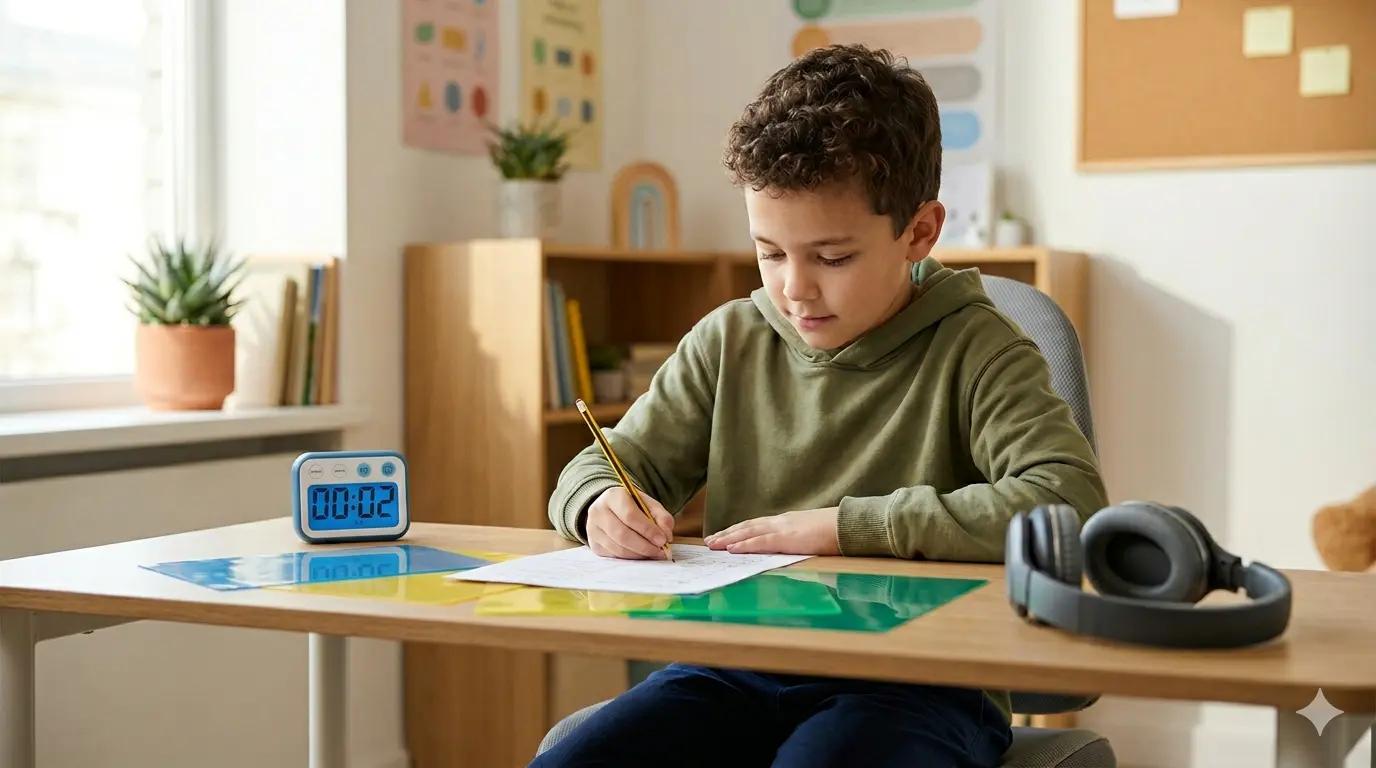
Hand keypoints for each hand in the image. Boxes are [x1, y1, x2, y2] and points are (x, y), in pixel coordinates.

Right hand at [586, 486, 674, 559]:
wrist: (611, 509)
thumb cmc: (633, 506)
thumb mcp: (649, 505)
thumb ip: (662, 517)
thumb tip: (666, 536)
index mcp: (612, 496)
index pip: (629, 515)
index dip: (647, 530)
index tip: (663, 540)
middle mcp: (598, 512)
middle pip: (622, 534)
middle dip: (644, 546)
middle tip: (660, 552)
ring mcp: (593, 529)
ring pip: (618, 548)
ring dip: (639, 554)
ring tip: (654, 554)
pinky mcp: (594, 544)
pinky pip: (615, 556)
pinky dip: (631, 558)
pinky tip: (642, 555)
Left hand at [704, 507, 840, 554]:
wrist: (849, 525)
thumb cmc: (836, 530)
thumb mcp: (812, 533)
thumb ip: (798, 537)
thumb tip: (791, 545)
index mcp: (787, 521)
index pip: (757, 525)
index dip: (739, 530)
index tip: (725, 535)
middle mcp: (781, 522)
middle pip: (748, 527)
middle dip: (728, 534)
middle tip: (710, 541)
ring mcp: (783, 529)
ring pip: (749, 532)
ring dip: (729, 538)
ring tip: (713, 545)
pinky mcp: (787, 538)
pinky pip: (761, 542)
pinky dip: (744, 545)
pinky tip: (732, 549)